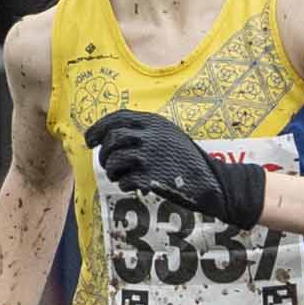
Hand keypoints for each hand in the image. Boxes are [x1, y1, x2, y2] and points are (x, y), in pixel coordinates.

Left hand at [86, 109, 265, 228]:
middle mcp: (151, 136)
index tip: (90, 140)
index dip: (98, 128)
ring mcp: (151, 156)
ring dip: (111, 170)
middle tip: (105, 163)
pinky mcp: (152, 177)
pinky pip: (124, 180)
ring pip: (114, 160)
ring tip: (117, 176)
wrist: (214, 183)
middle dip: (103, 153)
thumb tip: (112, 136)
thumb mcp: (171, 136)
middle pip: (112, 139)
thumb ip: (147, 132)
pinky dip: (123, 184)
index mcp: (155, 122)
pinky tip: (130, 186)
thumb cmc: (190, 161)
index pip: (117, 118)